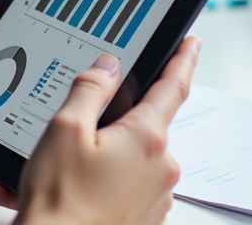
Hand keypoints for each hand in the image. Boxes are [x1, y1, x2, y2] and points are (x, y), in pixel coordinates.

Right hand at [0, 36, 200, 224]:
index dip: (182, 59)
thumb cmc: (61, 203)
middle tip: (80, 127)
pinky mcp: (144, 216)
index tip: (190, 43)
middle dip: (117, 119)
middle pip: (144, 123)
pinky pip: (129, 184)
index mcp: (147, 138)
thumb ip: (91, 89)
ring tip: (65, 167)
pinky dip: (105, 180)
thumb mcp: (65, 128)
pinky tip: (74, 187)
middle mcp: (161, 168)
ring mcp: (155, 196)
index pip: (173, 86)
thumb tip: (108, 66)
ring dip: (107, 153)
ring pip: (133, 155)